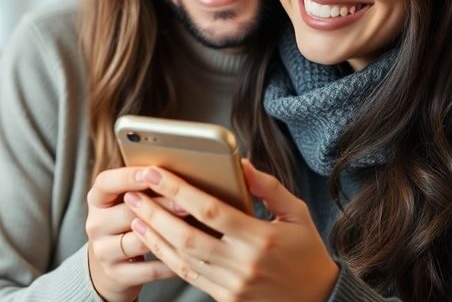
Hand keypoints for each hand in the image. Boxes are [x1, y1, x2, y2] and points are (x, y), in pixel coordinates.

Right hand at [85, 167, 177, 301]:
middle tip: (187, 202)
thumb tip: (179, 172)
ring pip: (138, 241)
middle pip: (127, 211)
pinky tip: (190, 257)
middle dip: (160, 205)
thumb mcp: (124, 202)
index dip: (128, 176)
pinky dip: (170, 264)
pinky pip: (148, 270)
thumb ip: (143, 187)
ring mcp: (103, 251)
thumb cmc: (127, 224)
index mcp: (97, 200)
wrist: (110, 267)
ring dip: (166, 235)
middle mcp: (95, 224)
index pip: (106, 182)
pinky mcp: (115, 275)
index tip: (152, 171)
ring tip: (192, 228)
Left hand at [122, 160, 339, 301]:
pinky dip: (166, 256)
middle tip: (133, 193)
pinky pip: (189, 276)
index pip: (210, 211)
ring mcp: (232, 285)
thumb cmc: (307, 252)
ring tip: (134, 214)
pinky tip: (153, 240)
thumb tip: (240, 163)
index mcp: (261, 239)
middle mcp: (243, 264)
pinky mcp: (226, 298)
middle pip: (187, 237)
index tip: (155, 172)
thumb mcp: (297, 214)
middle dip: (154, 213)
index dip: (178, 190)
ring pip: (182, 259)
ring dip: (154, 235)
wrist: (319, 300)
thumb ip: (268, 187)